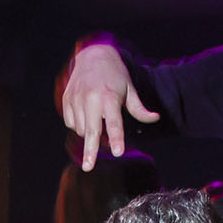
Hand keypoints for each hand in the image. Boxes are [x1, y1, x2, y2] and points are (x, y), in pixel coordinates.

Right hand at [61, 43, 159, 170]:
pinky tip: (85, 114)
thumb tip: (155, 118)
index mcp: (109, 97)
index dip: (117, 138)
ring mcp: (77, 99)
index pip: (114, 123)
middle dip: (90, 150)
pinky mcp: (66, 100)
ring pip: (81, 129)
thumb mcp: (129, 89)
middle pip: (92, 131)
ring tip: (96, 119)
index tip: (118, 152)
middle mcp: (91, 98)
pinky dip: (78, 125)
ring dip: (89, 133)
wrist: (93, 55)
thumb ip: (139, 108)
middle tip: (88, 167)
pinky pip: (71, 123)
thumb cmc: (115, 75)